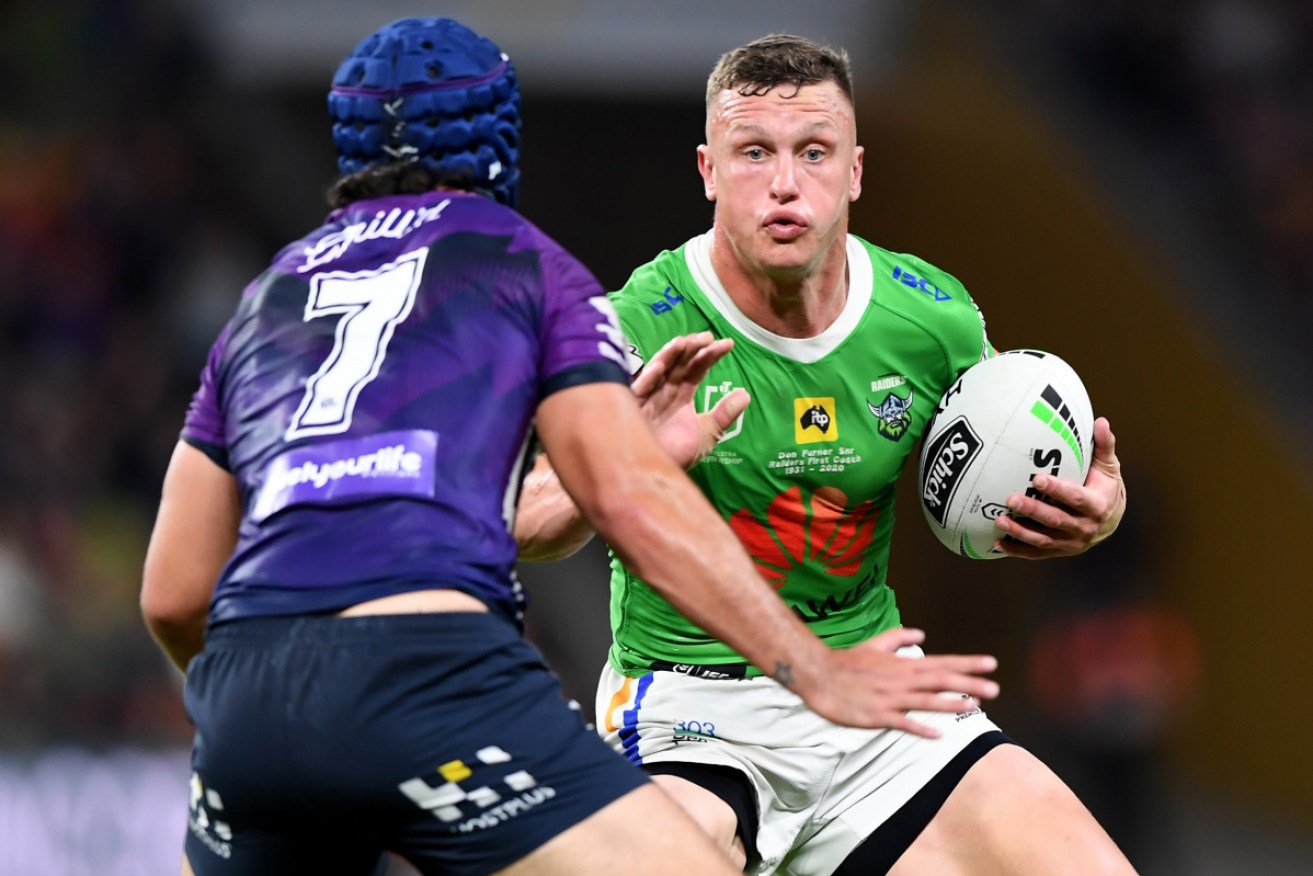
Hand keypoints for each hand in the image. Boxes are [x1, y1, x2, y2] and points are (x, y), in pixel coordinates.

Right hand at [632, 332, 750, 468]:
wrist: (652, 477)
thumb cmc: (675, 455)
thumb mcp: (706, 434)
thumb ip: (723, 415)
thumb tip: (746, 394)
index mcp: (680, 395)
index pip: (696, 369)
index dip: (710, 355)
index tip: (728, 344)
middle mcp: (663, 391)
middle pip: (677, 363)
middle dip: (691, 348)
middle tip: (707, 337)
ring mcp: (647, 398)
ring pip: (657, 369)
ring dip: (670, 355)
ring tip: (685, 342)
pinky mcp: (631, 409)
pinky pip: (638, 390)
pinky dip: (647, 379)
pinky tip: (659, 367)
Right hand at [797, 628, 999, 735]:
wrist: (819, 675)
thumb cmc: (847, 661)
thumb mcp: (875, 643)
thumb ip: (900, 638)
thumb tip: (922, 634)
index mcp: (903, 664)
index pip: (942, 662)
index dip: (967, 663)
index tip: (991, 664)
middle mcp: (901, 679)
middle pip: (940, 681)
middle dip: (969, 683)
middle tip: (995, 687)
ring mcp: (890, 698)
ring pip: (926, 701)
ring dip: (951, 703)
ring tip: (975, 705)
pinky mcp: (877, 715)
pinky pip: (903, 723)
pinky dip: (920, 728)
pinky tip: (938, 734)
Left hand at [995, 416, 1126, 558]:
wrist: (1111, 520)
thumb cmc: (1104, 486)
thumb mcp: (1108, 467)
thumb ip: (1104, 446)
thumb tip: (1100, 421)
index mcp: (1098, 506)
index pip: (1077, 498)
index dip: (1058, 490)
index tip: (1037, 479)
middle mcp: (1085, 528)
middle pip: (1056, 521)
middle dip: (1033, 510)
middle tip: (1010, 498)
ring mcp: (1071, 543)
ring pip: (1043, 539)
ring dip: (1020, 531)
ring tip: (998, 519)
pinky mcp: (1059, 551)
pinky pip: (1036, 553)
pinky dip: (1016, 549)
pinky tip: (997, 542)